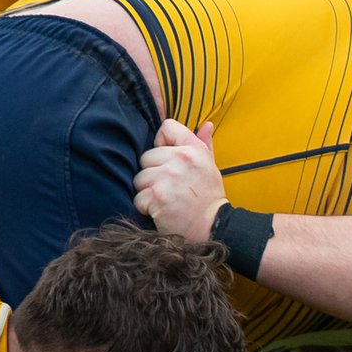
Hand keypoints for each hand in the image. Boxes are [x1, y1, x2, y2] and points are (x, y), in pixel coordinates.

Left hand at [131, 120, 226, 240]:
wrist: (214, 227)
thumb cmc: (209, 197)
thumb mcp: (210, 167)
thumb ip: (205, 144)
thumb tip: (207, 125)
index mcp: (194, 150)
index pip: (167, 128)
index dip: (163, 143)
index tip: (170, 159)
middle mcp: (181, 159)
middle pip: (146, 157)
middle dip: (153, 173)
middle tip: (170, 187)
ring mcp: (167, 178)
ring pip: (139, 178)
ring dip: (148, 191)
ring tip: (166, 199)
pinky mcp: (157, 197)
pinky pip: (138, 198)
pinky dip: (147, 208)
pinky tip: (162, 211)